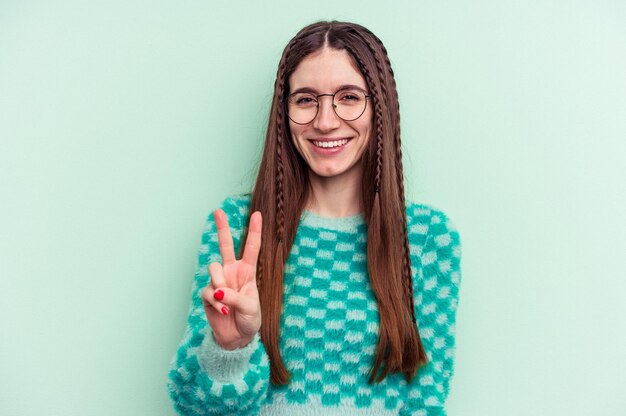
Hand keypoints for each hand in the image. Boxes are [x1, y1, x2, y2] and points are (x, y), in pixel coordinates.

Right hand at [201, 209, 262, 349]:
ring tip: (225, 299)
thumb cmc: (249, 319)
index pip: (252, 248)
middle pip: (226, 245)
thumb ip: (235, 297)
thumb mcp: (250, 307)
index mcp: (247, 271)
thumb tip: (217, 291)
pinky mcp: (208, 294)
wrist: (237, 337)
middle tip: (218, 211)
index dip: (254, 231)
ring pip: (213, 268)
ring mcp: (219, 281)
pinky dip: (216, 303)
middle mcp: (232, 272)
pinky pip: (208, 291)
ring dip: (219, 283)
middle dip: (222, 228)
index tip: (257, 214)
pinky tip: (223, 312)